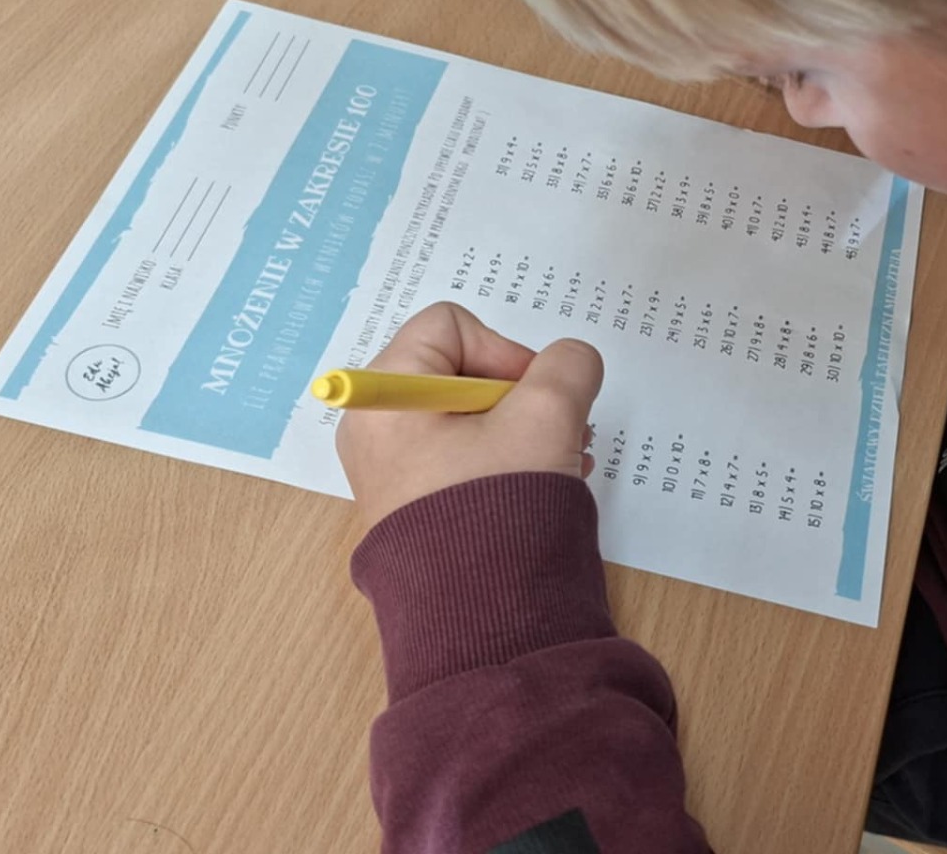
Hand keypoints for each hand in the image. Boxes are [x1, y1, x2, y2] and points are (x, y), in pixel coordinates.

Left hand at [337, 302, 603, 530]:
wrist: (484, 619)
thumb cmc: (500, 507)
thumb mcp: (547, 417)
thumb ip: (567, 368)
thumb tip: (571, 361)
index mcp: (385, 398)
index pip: (449, 327)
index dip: (505, 350)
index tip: (537, 395)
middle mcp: (375, 431)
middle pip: (460, 372)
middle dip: (521, 395)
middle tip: (559, 429)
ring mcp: (392, 473)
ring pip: (469, 418)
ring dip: (523, 429)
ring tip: (563, 460)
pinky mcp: (415, 509)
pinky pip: (463, 459)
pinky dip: (506, 460)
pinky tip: (545, 483)